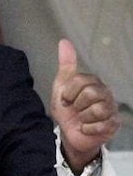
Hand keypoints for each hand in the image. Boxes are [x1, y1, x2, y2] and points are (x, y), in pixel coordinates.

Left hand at [50, 39, 119, 172]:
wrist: (69, 133)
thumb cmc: (66, 109)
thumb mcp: (61, 87)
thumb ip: (65, 65)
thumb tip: (64, 42)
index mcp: (93, 82)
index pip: (80, 80)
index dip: (68, 92)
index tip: (66, 99)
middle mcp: (105, 93)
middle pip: (90, 93)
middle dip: (76, 104)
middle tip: (74, 109)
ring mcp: (111, 109)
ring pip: (96, 110)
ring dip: (82, 117)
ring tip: (81, 118)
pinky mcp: (113, 124)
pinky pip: (99, 125)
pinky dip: (87, 129)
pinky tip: (86, 128)